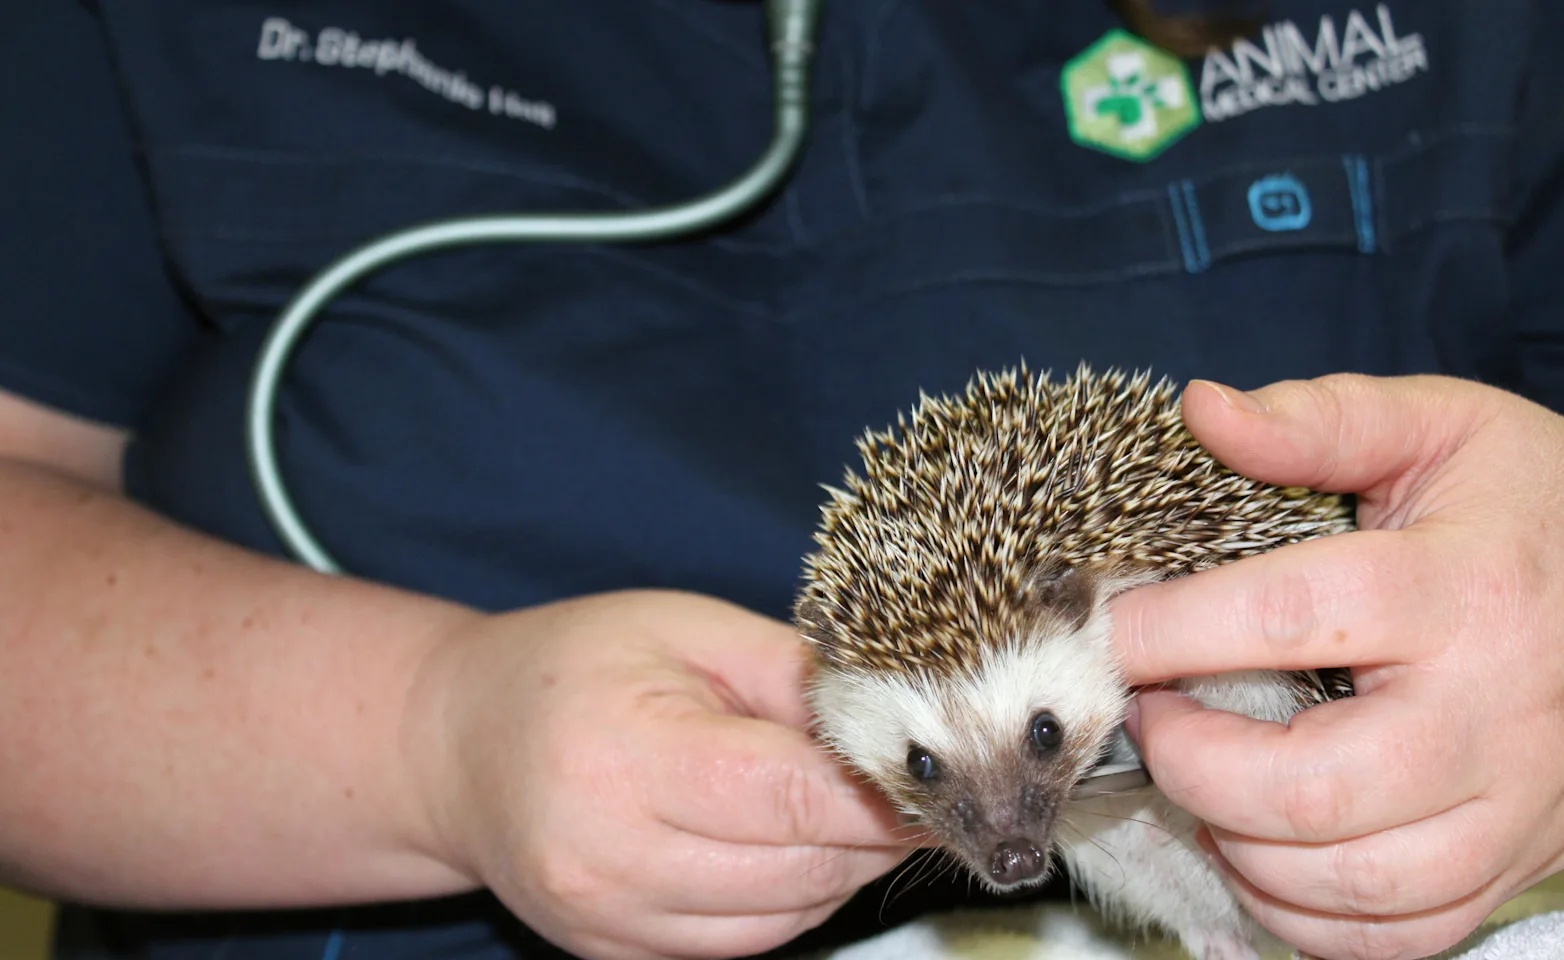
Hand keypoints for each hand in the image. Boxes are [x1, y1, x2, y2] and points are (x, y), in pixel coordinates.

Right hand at [402, 589, 914, 959]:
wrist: (459, 743)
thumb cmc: (573, 666)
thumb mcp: (686, 630)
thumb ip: (793, 674)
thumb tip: (899, 719)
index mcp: (627, 756)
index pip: (791, 799)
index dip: (882, 793)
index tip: (939, 772)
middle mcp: (610, 856)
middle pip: (798, 869)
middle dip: (873, 832)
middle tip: (910, 785)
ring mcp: (607, 919)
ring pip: (782, 919)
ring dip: (837, 869)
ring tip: (841, 806)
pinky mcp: (612, 953)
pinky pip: (740, 944)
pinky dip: (788, 900)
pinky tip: (786, 843)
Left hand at [1110, 374, 1563, 959]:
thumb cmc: (1529, 507)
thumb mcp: (1442, 430)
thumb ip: (1321, 421)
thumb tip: (1201, 410)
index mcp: (1461, 589)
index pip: (1290, 616)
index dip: (1171, 629)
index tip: (1106, 629)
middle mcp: (1491, 713)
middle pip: (1312, 786)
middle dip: (1191, 761)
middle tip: (1149, 715)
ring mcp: (1510, 805)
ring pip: (1350, 881)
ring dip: (1236, 844)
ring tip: (1199, 776)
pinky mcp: (1510, 863)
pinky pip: (1394, 936)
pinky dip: (1302, 915)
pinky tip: (1259, 849)